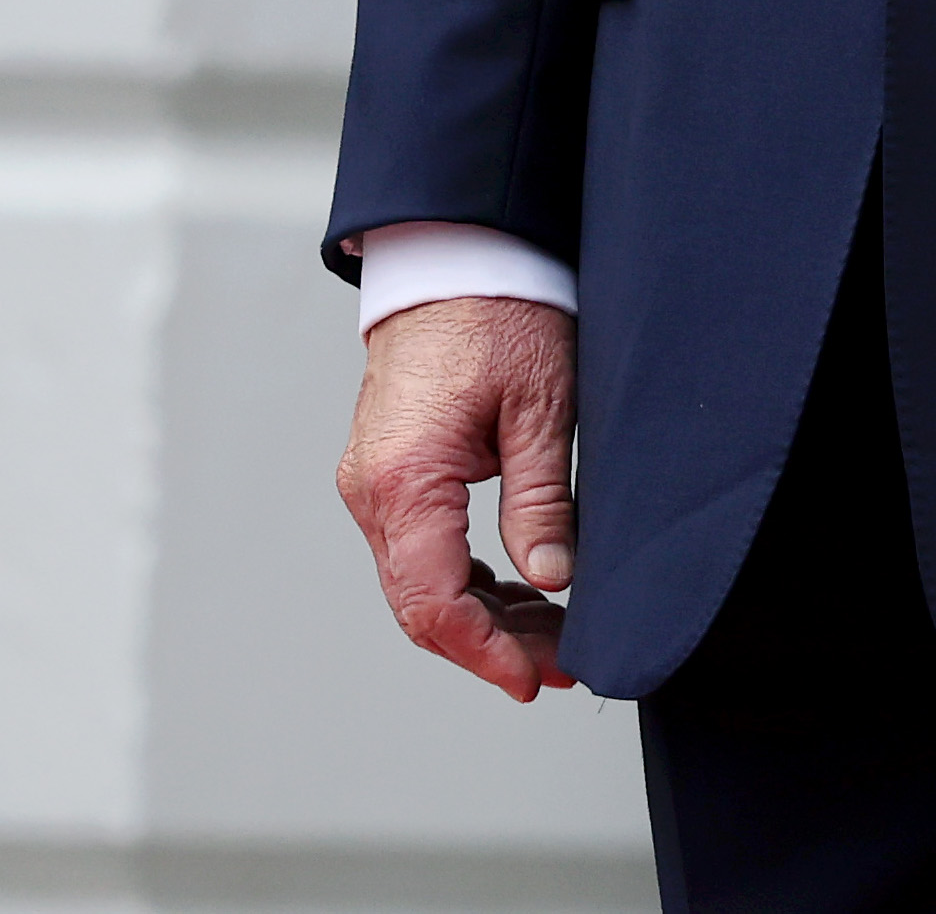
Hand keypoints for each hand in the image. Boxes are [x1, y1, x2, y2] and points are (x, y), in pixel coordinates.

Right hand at [336, 293, 582, 699]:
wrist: (454, 257)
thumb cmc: (501, 314)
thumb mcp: (543, 406)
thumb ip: (542, 501)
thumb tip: (553, 583)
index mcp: (405, 480)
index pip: (433, 601)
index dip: (483, 652)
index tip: (534, 678)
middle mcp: (373, 491)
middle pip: (422, 604)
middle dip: (491, 645)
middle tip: (561, 666)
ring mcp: (375, 484)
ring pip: (420, 582)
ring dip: (483, 617)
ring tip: (554, 637)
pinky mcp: (390, 474)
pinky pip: (420, 550)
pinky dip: (467, 581)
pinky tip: (521, 593)